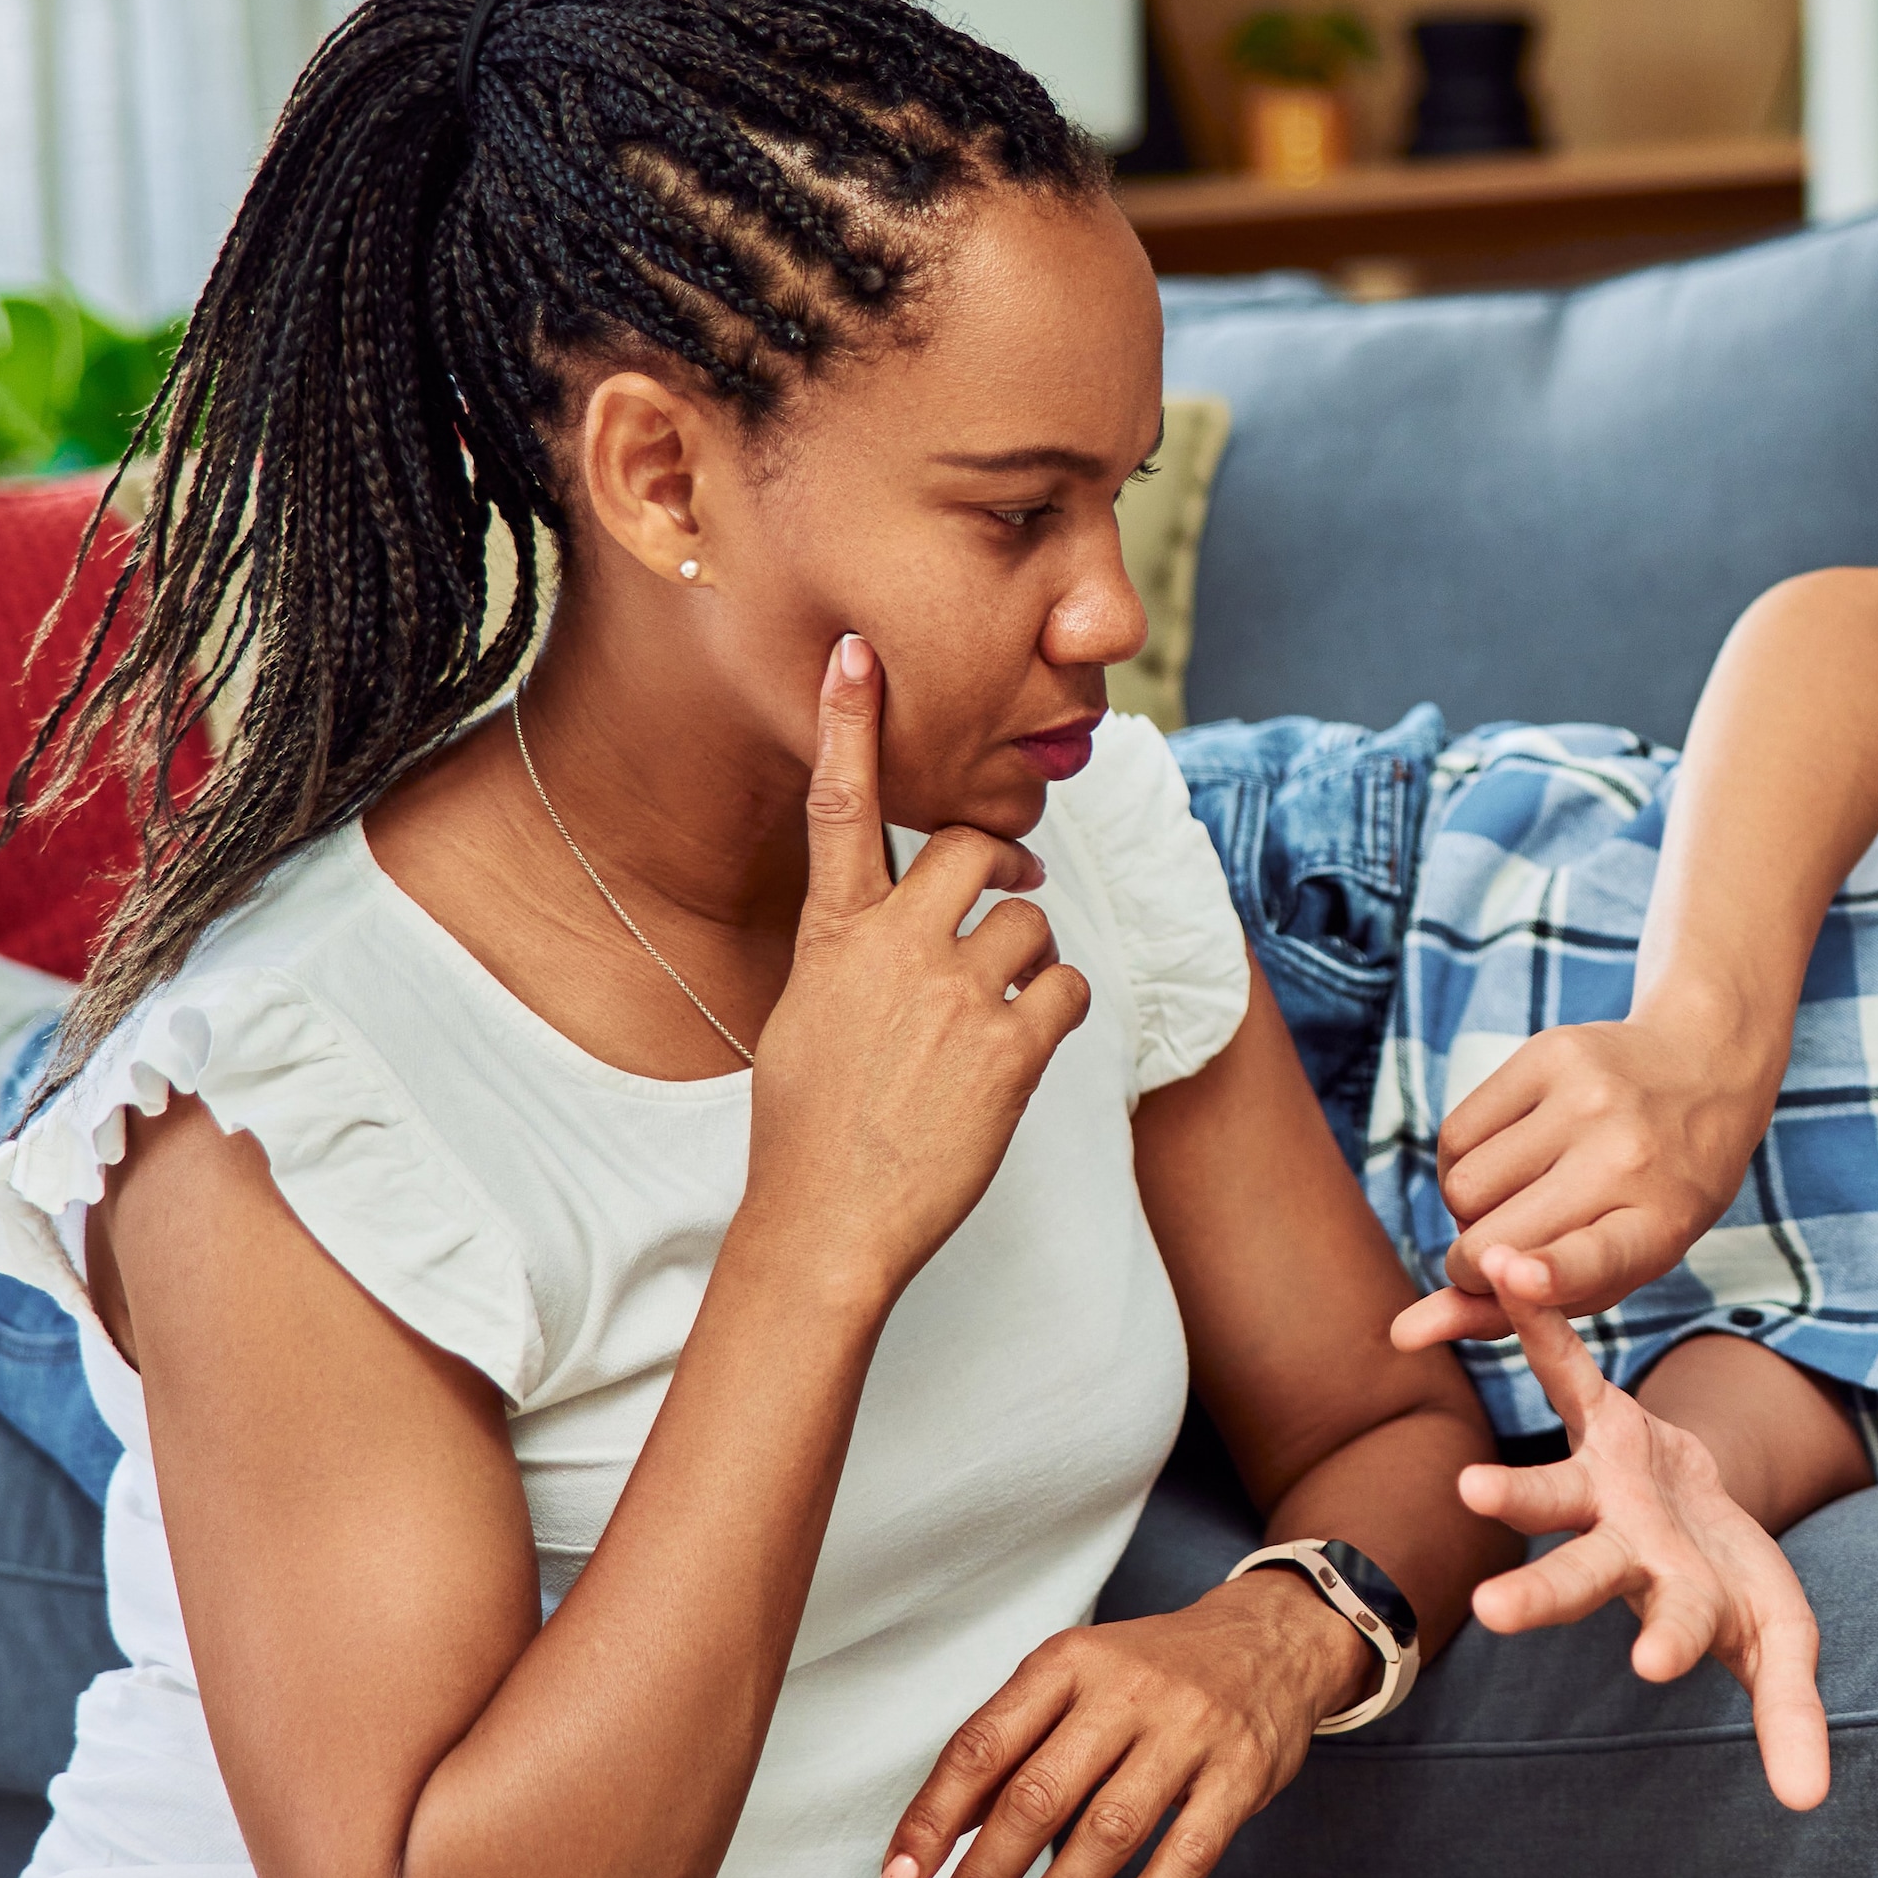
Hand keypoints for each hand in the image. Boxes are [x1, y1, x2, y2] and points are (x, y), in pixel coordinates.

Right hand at [744, 635, 1084, 1302]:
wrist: (827, 1223)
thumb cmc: (813, 1126)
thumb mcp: (810, 1014)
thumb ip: (858, 952)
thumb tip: (908, 925)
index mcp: (833, 938)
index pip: (841, 811)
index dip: (851, 726)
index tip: (860, 654)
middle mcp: (891, 951)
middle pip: (975, 848)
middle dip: (999, 871)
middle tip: (1003, 903)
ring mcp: (952, 996)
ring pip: (1031, 922)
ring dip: (1028, 962)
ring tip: (992, 1021)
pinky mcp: (1008, 1049)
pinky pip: (1066, 988)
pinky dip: (1056, 1012)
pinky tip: (1020, 1050)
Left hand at [878, 1576, 1360, 1877]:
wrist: (1274, 1639)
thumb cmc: (1154, 1671)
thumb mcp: (1078, 1678)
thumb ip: (1014, 1745)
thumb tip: (944, 1834)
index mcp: (1070, 1661)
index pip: (983, 1745)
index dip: (934, 1819)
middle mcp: (1128, 1690)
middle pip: (1038, 1796)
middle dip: (984, 1877)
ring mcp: (1190, 1731)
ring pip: (1108, 1832)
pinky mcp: (1242, 1774)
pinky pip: (1185, 1857)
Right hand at [1395, 1002, 1776, 1352]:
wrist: (1702, 1070)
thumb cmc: (1646, 1200)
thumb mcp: (1611, 1269)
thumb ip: (1513, 1312)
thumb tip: (1403, 1333)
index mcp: (1657, 1229)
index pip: (1594, 1258)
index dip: (1547, 1273)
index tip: (1514, 1276)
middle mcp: (1626, 1159)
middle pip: (1486, 1240)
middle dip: (1472, 1267)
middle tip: (1504, 1257)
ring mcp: (1588, 1099)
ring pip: (1459, 1189)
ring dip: (1469, 1211)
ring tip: (1517, 1199)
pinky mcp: (1550, 1053)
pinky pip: (1455, 1135)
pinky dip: (1462, 1162)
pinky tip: (1507, 1159)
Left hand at [1454, 1312, 1829, 1811]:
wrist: (1699, 1504)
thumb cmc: (1736, 1584)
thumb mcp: (1781, 1639)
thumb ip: (1789, 1714)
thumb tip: (1810, 1806)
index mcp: (1677, 1598)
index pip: (1675, 1625)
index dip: (1667, 1641)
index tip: (1654, 1666)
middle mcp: (1624, 1548)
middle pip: (1581, 1576)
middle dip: (1543, 1597)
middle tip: (1494, 1616)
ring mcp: (1603, 1486)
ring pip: (1551, 1490)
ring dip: (1512, 1489)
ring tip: (1468, 1488)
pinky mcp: (1599, 1417)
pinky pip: (1565, 1369)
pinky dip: (1539, 1325)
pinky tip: (1506, 1277)